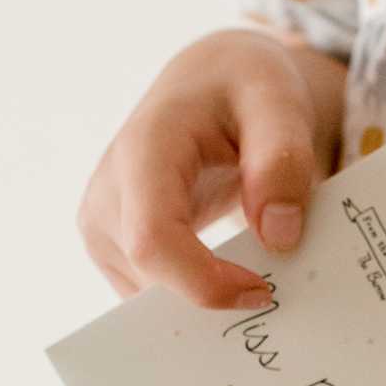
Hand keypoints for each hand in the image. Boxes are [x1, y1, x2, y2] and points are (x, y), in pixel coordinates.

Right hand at [77, 28, 345, 307]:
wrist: (212, 82)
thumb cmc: (244, 86)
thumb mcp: (278, 102)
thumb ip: (283, 162)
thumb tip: (279, 238)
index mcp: (143, 151)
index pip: (154, 241)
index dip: (205, 284)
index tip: (263, 292)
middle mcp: (107, 193)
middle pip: (151, 279)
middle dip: (213, 299)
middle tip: (276, 294)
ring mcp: (102, 225)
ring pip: (149, 298)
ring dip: (204, 303)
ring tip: (255, 277)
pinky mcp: (113, 247)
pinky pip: (150, 295)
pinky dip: (194, 299)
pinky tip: (231, 280)